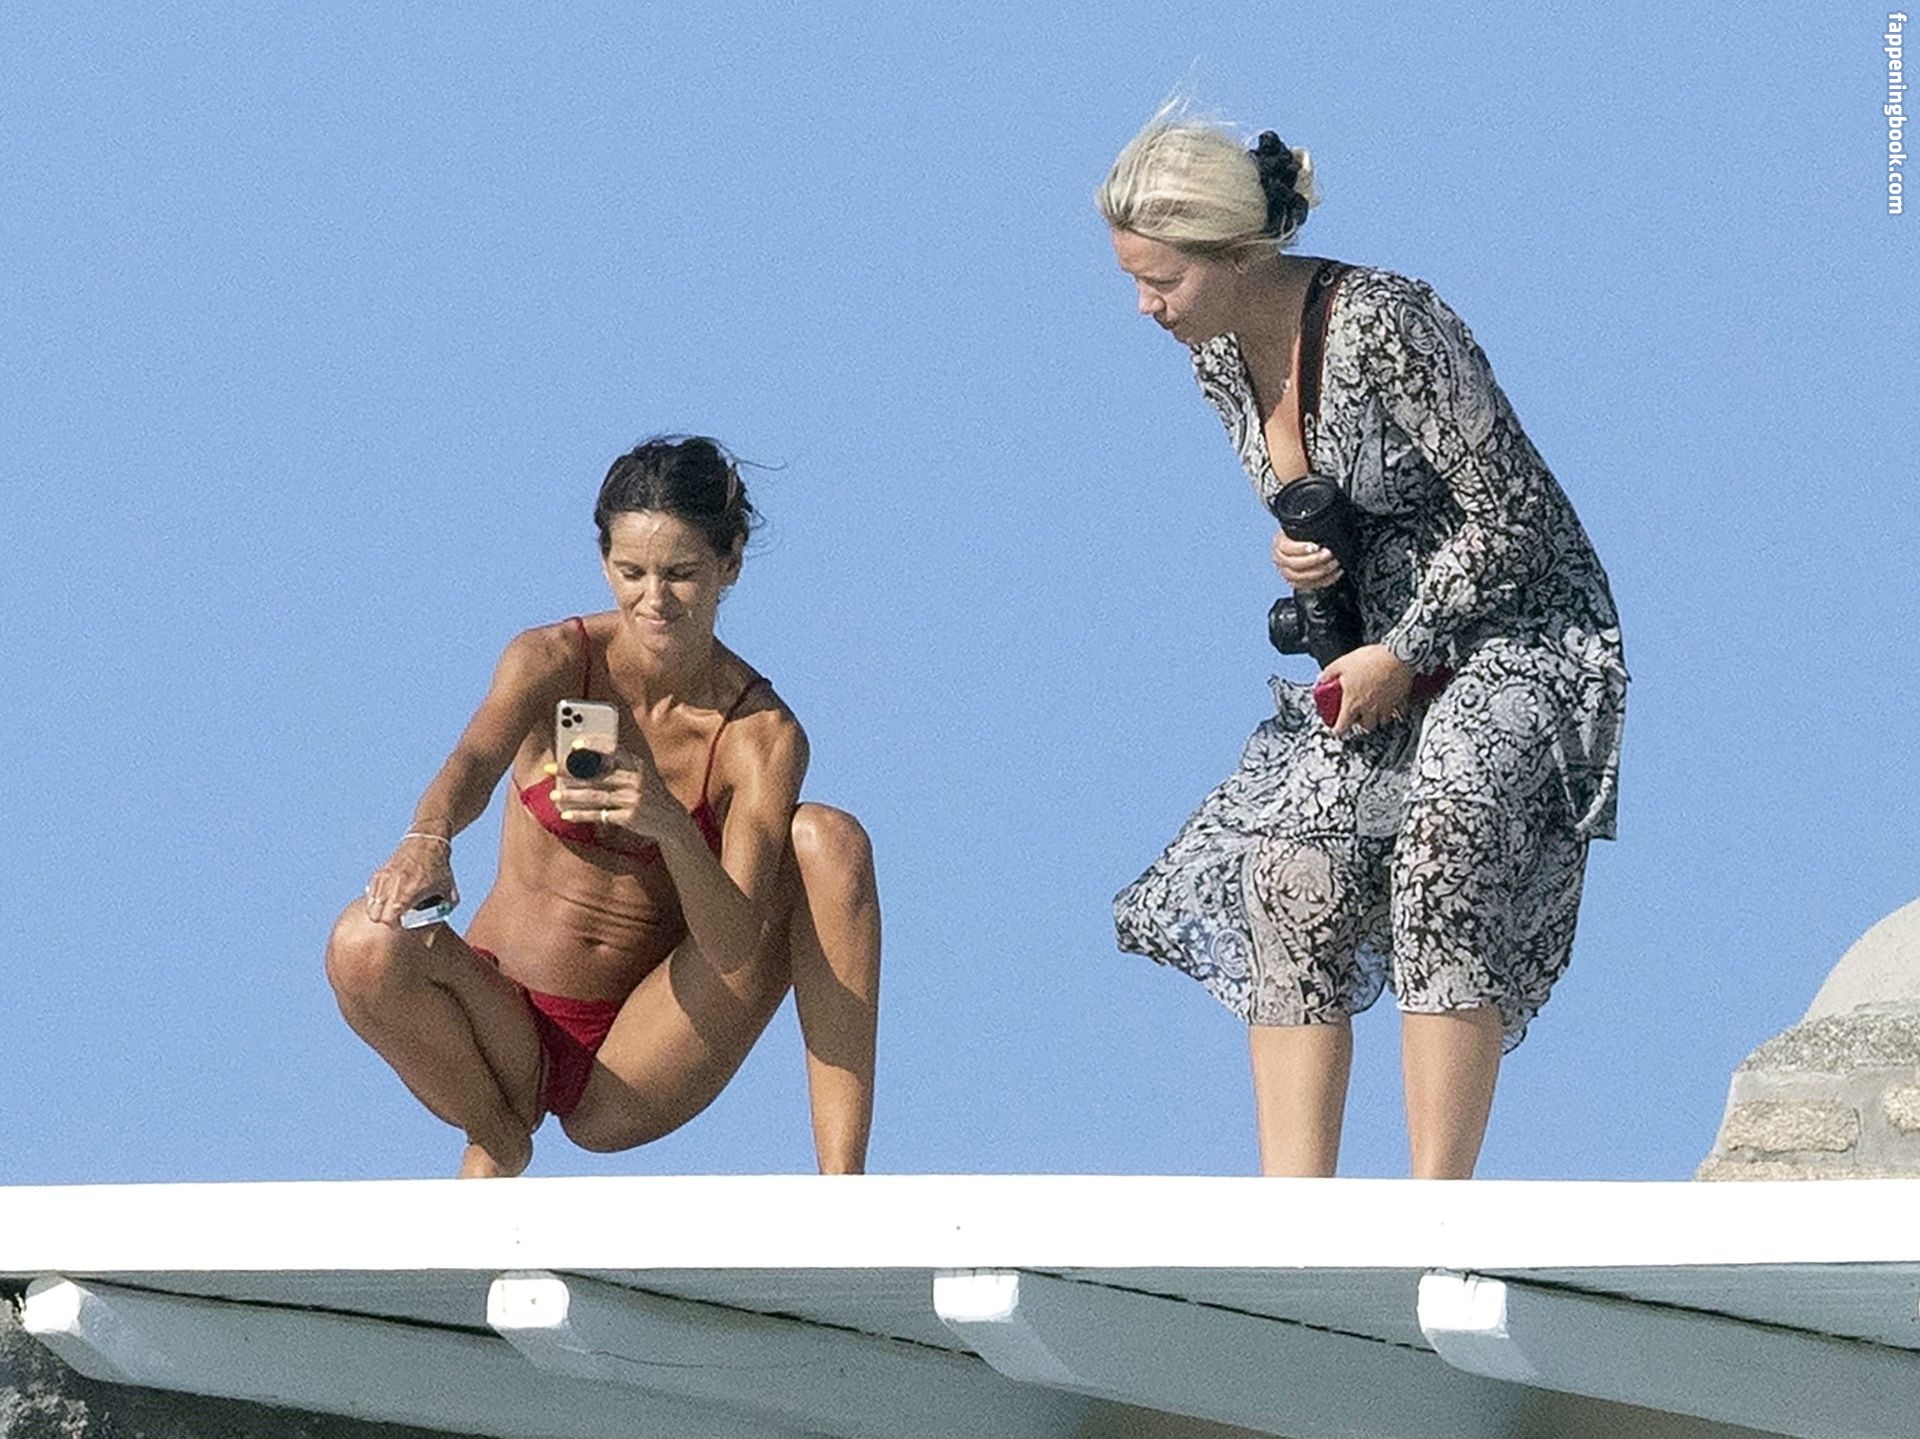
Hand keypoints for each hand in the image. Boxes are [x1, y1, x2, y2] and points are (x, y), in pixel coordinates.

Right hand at [364, 833, 457, 927]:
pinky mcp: (378, 874)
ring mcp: (384, 879)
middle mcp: (394, 885)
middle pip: (376, 916)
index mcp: (410, 891)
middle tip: (397, 917)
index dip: (396, 925)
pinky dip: (376, 900)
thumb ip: (445, 911)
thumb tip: (433, 930)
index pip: (390, 919)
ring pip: (371, 906)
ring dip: (379, 911)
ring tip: (392, 908)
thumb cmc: (439, 868)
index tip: (404, 922)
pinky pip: (370, 895)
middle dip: (386, 920)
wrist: (426, 842)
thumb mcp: (449, 890)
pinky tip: (388, 898)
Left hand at [548, 732, 678, 838]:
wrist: (671, 819)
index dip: (594, 745)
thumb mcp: (639, 775)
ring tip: (553, 795)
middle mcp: (635, 779)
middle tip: (550, 769)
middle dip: (570, 771)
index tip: (575, 745)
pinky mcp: (629, 817)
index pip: (613, 749)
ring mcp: (633, 799)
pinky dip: (581, 815)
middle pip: (596, 774)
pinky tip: (566, 814)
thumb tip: (581, 764)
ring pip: (595, 795)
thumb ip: (617, 767)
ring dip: (571, 795)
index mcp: (637, 764)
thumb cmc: (648, 793)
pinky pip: (599, 815)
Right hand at [1273, 530, 1343, 589]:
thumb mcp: (1304, 529)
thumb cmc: (1305, 536)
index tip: (1316, 546)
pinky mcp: (1298, 583)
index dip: (1301, 548)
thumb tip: (1323, 528)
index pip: (1286, 548)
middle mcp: (1281, 561)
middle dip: (1315, 559)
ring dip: (1321, 570)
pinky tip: (1335, 572)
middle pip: (1295, 564)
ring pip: (1302, 577)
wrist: (1305, 547)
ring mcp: (1288, 574)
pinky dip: (1326, 580)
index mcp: (1280, 545)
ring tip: (1334, 562)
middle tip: (1329, 553)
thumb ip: (1309, 529)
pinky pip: (1311, 585)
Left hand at [1320, 644, 1412, 738]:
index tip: (1336, 729)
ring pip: (1382, 721)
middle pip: (1366, 726)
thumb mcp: (1341, 664)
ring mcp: (1386, 706)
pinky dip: (1391, 708)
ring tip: (1373, 707)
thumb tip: (1321, 679)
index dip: (1337, 731)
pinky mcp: (1399, 700)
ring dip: (1376, 717)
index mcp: (1353, 703)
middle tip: (1357, 714)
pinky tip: (1388, 699)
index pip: (1342, 727)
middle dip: (1360, 722)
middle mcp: (1370, 709)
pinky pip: (1396, 710)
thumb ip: (1329, 674)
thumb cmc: (1370, 660)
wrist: (1397, 655)